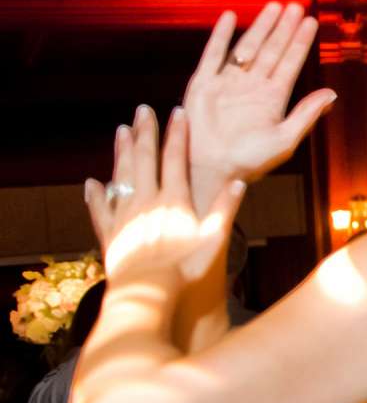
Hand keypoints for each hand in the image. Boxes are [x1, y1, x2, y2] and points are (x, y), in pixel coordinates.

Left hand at [85, 105, 242, 285]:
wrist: (147, 292)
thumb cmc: (185, 267)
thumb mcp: (214, 239)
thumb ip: (225, 208)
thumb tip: (238, 181)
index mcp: (173, 199)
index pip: (175, 158)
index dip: (177, 134)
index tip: (177, 112)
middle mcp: (146, 200)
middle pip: (144, 159)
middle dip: (144, 132)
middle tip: (142, 110)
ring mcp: (124, 215)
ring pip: (121, 175)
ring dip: (121, 152)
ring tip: (121, 131)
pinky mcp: (109, 232)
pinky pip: (100, 207)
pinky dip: (95, 193)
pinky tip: (91, 183)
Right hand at [182, 3, 337, 208]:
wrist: (211, 170)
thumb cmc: (249, 162)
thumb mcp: (285, 139)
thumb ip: (306, 114)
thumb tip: (332, 94)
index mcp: (272, 99)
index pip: (290, 63)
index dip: (300, 42)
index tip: (311, 22)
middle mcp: (251, 87)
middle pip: (272, 50)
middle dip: (284, 28)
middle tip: (296, 6)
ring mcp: (228, 84)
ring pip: (247, 47)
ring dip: (260, 27)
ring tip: (274, 7)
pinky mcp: (203, 85)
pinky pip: (213, 55)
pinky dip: (220, 36)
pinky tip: (229, 16)